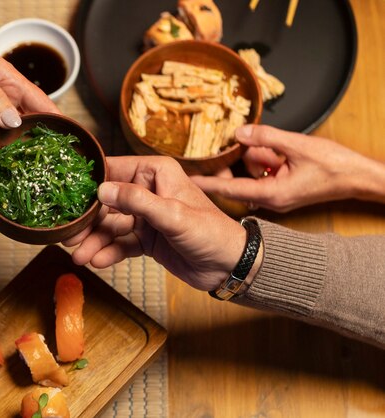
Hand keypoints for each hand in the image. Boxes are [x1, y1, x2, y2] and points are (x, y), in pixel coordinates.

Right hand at [63, 156, 246, 290]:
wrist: (229, 266)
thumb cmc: (210, 232)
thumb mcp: (173, 214)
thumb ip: (137, 201)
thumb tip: (101, 189)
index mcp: (155, 172)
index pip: (113, 171)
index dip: (88, 183)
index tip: (65, 196)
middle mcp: (147, 190)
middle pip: (106, 202)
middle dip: (87, 221)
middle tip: (68, 236)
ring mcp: (144, 216)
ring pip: (110, 226)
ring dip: (94, 241)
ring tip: (79, 256)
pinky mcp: (145, 238)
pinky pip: (120, 243)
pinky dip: (108, 252)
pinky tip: (97, 261)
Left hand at [191, 124, 384, 211]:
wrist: (360, 178)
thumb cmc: (335, 166)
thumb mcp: (296, 145)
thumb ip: (265, 137)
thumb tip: (239, 132)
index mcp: (270, 194)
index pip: (228, 189)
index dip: (206, 183)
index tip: (186, 182)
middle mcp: (269, 198)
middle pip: (238, 179)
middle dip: (235, 161)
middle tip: (230, 146)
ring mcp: (276, 195)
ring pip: (252, 172)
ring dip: (257, 156)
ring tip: (271, 146)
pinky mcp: (283, 188)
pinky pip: (265, 172)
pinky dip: (267, 159)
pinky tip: (278, 149)